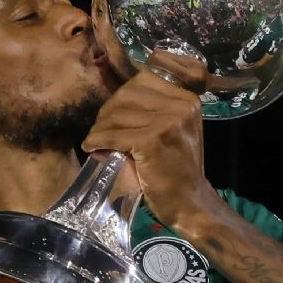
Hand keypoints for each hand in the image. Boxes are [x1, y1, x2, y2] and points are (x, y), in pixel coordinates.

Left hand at [81, 51, 217, 227]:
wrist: (189, 202)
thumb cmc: (178, 169)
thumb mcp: (176, 129)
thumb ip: (157, 109)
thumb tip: (117, 97)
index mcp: (187, 99)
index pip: (143, 80)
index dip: (121, 96)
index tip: (113, 113)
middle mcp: (182, 105)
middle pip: (128, 94)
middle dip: (108, 111)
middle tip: (100, 129)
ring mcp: (169, 121)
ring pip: (118, 113)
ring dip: (100, 127)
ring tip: (96, 140)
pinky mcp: (153, 140)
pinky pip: (115, 134)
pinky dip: (99, 140)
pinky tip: (93, 147)